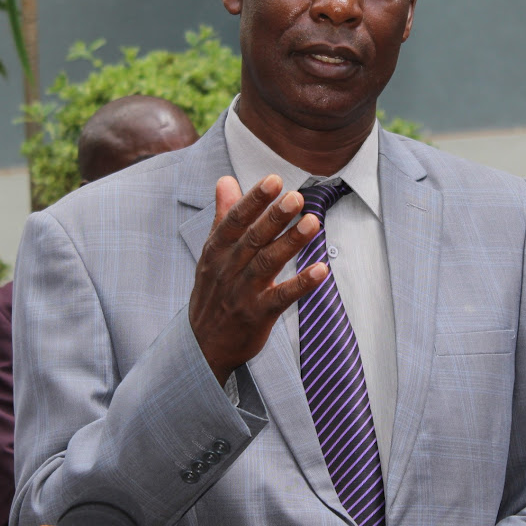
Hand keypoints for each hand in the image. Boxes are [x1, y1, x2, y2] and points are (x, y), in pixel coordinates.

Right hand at [188, 174, 326, 385]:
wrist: (203, 345)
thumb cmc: (212, 291)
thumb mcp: (212, 253)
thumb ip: (223, 216)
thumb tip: (226, 180)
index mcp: (217, 250)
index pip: (235, 220)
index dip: (254, 200)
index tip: (273, 181)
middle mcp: (228, 269)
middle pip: (253, 239)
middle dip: (275, 217)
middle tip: (297, 197)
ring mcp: (242, 293)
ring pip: (267, 264)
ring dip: (291, 243)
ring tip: (312, 222)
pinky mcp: (258, 315)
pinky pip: (282, 298)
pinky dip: (301, 284)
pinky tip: (321, 270)